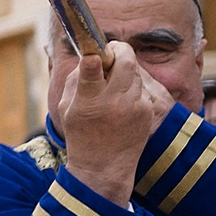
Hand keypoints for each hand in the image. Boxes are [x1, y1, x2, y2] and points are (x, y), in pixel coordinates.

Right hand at [56, 41, 167, 203]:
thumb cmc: (81, 134)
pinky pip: (141, 86)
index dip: (93, 55)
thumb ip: (76, 81)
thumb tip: (90, 58)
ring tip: (113, 79)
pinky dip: (131, 86)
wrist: (104, 166)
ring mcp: (134, 104)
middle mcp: (114, 100)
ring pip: (135, 70)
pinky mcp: (147, 110)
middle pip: (125, 59)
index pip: (92, 68)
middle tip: (111, 51)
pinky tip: (122, 98)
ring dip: (125, 68)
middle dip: (119, 49)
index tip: (92, 52)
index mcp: (88, 101)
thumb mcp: (67, 108)